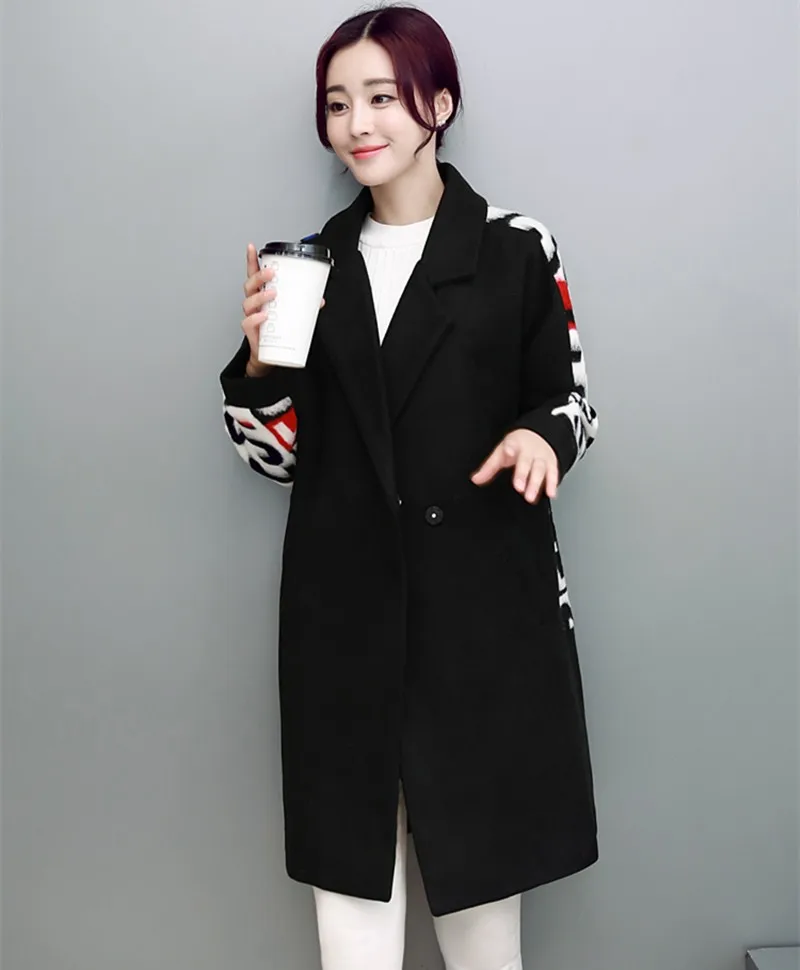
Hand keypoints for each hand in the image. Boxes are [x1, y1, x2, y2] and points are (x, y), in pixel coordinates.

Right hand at [241, 243, 325, 374]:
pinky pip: (248, 323)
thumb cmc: (276, 332)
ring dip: (260, 296)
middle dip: (259, 275)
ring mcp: (251, 317)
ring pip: (248, 302)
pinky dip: (256, 319)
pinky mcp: (252, 333)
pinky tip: (265, 316)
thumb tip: (319, 299)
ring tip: (273, 294)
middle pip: (250, 284)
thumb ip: (304, 305)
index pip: (254, 275)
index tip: (252, 247)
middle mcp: (254, 304)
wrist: (269, 358)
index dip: (251, 260)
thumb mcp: (290, 314)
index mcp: (262, 295)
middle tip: (272, 273)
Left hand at [471, 429, 558, 502]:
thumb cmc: (517, 445)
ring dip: (536, 484)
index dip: (510, 449)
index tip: (508, 451)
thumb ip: (489, 467)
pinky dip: (552, 484)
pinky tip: (550, 493)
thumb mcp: (501, 452)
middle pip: (526, 463)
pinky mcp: (551, 464)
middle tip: (519, 488)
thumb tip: (475, 480)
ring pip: (540, 470)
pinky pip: (553, 473)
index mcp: (515, 444)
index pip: (511, 446)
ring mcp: (542, 457)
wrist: (538, 435)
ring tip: (530, 497)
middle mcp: (530, 451)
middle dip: (523, 475)